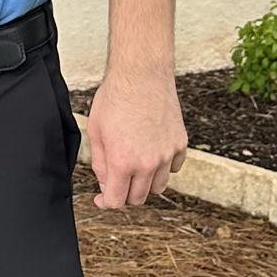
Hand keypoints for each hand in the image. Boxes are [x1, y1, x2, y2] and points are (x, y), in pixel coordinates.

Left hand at [85, 67, 187, 208]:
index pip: (117, 200)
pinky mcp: (181, 143)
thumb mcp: (96, 133)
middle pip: (139, 198)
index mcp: (123, 162)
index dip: (106, 202)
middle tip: (117, 181)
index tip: (102, 198)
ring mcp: (168, 154)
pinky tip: (152, 154)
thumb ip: (100, 164)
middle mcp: (148, 163)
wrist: (142, 74)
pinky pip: (174, 168)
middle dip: (125, 194)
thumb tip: (106, 185)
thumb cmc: (115, 98)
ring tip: (135, 168)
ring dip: (145, 183)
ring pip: (159, 187)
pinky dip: (163, 167)